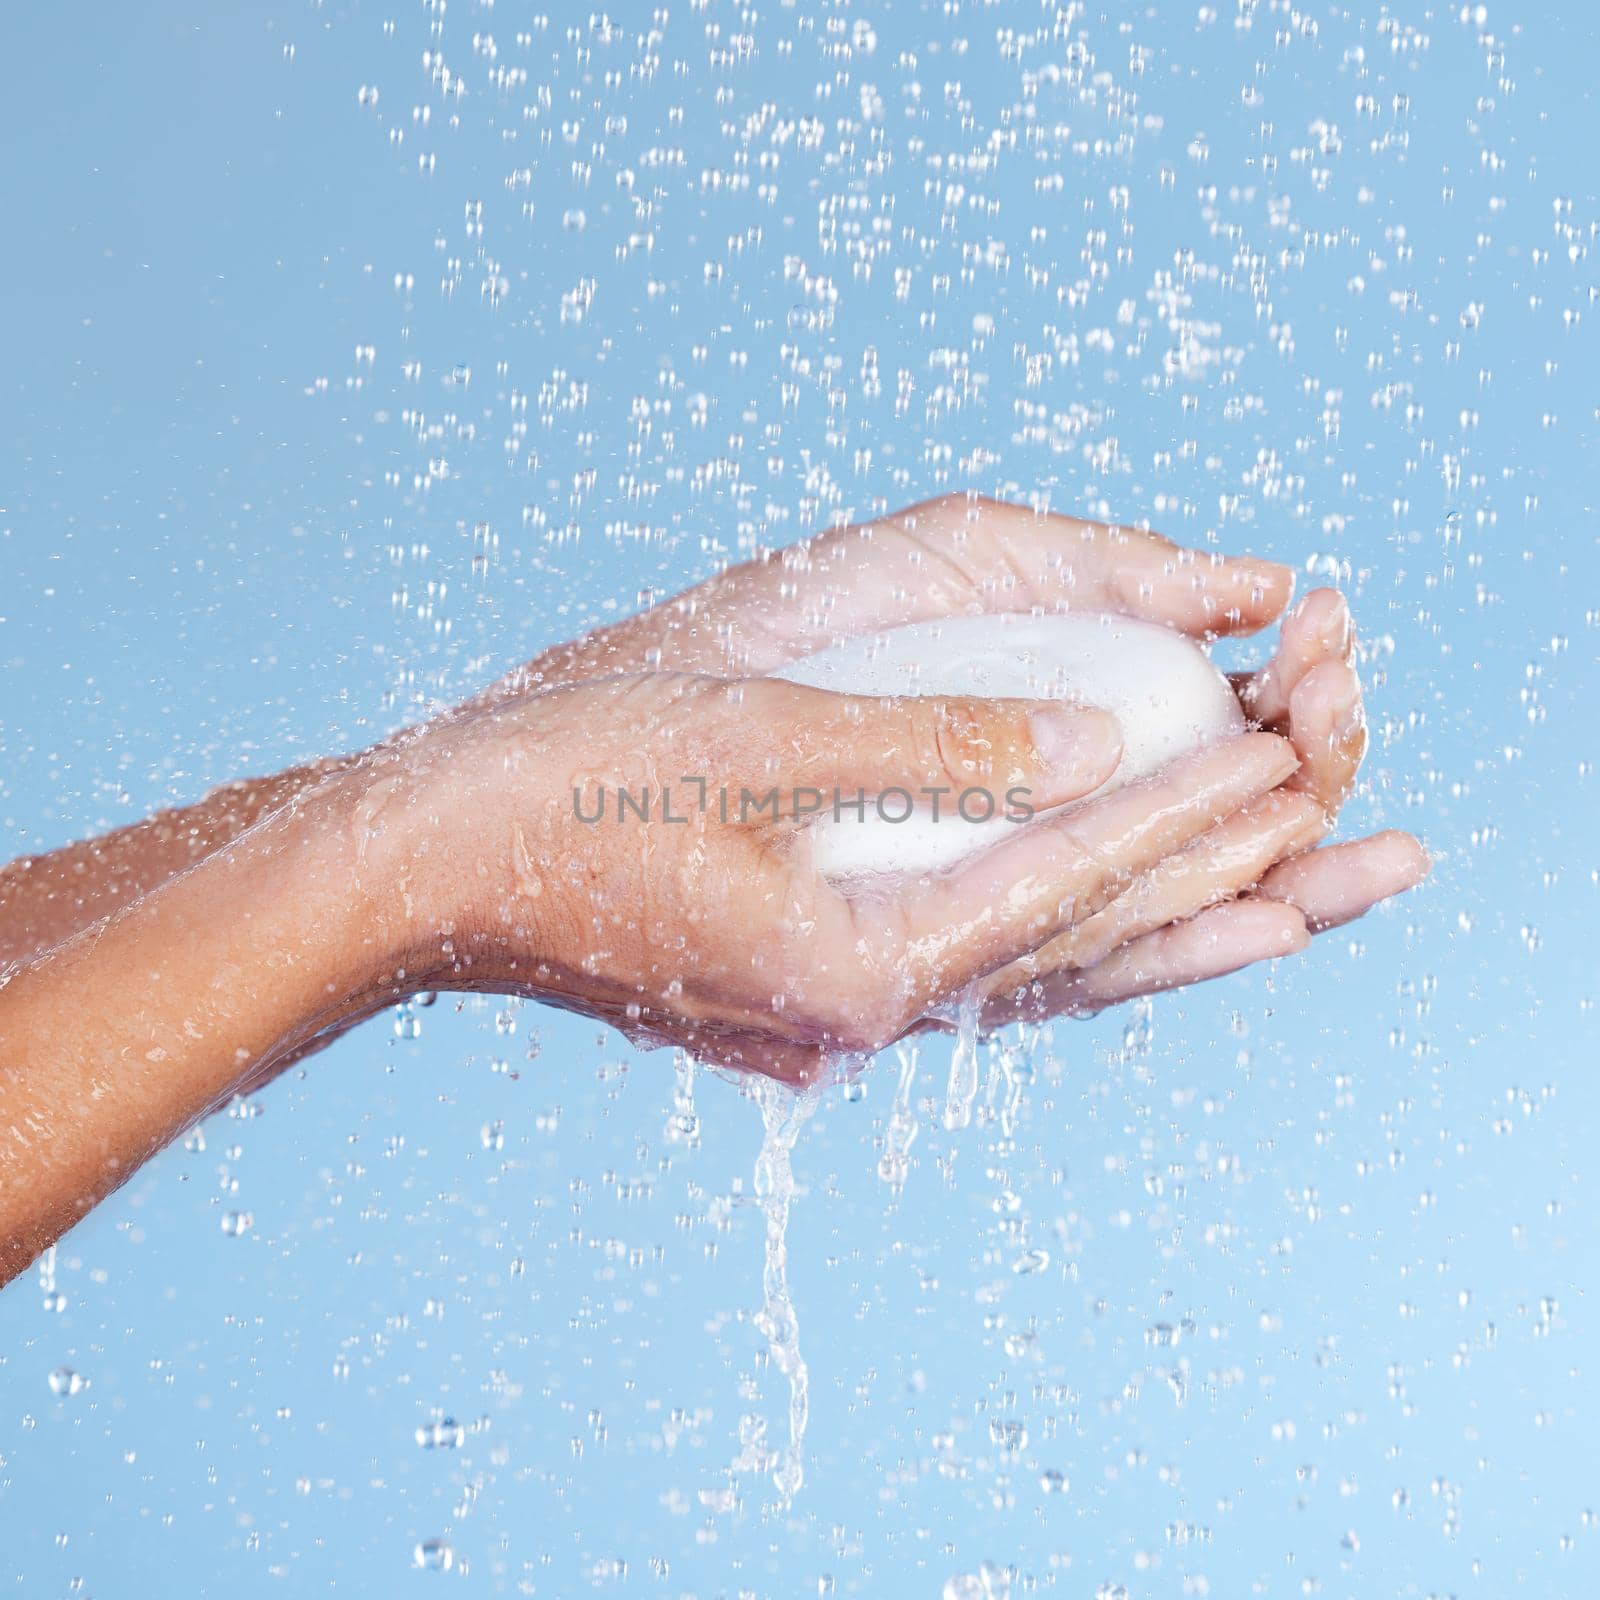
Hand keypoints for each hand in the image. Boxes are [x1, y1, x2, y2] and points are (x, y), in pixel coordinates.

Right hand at [483, 496, 1424, 1021]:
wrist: (430, 868)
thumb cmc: (566, 791)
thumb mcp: (753, 738)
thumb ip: (934, 747)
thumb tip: (1097, 746)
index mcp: (854, 967)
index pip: (1065, 887)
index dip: (1185, 821)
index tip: (1291, 766)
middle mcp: (861, 1013)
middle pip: (1075, 949)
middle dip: (1213, 885)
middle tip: (1344, 836)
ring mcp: (835, 1010)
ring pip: (1037, 967)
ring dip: (1161, 923)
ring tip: (1290, 899)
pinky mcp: (810, 984)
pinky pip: (972, 961)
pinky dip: (1060, 930)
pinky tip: (1110, 905)